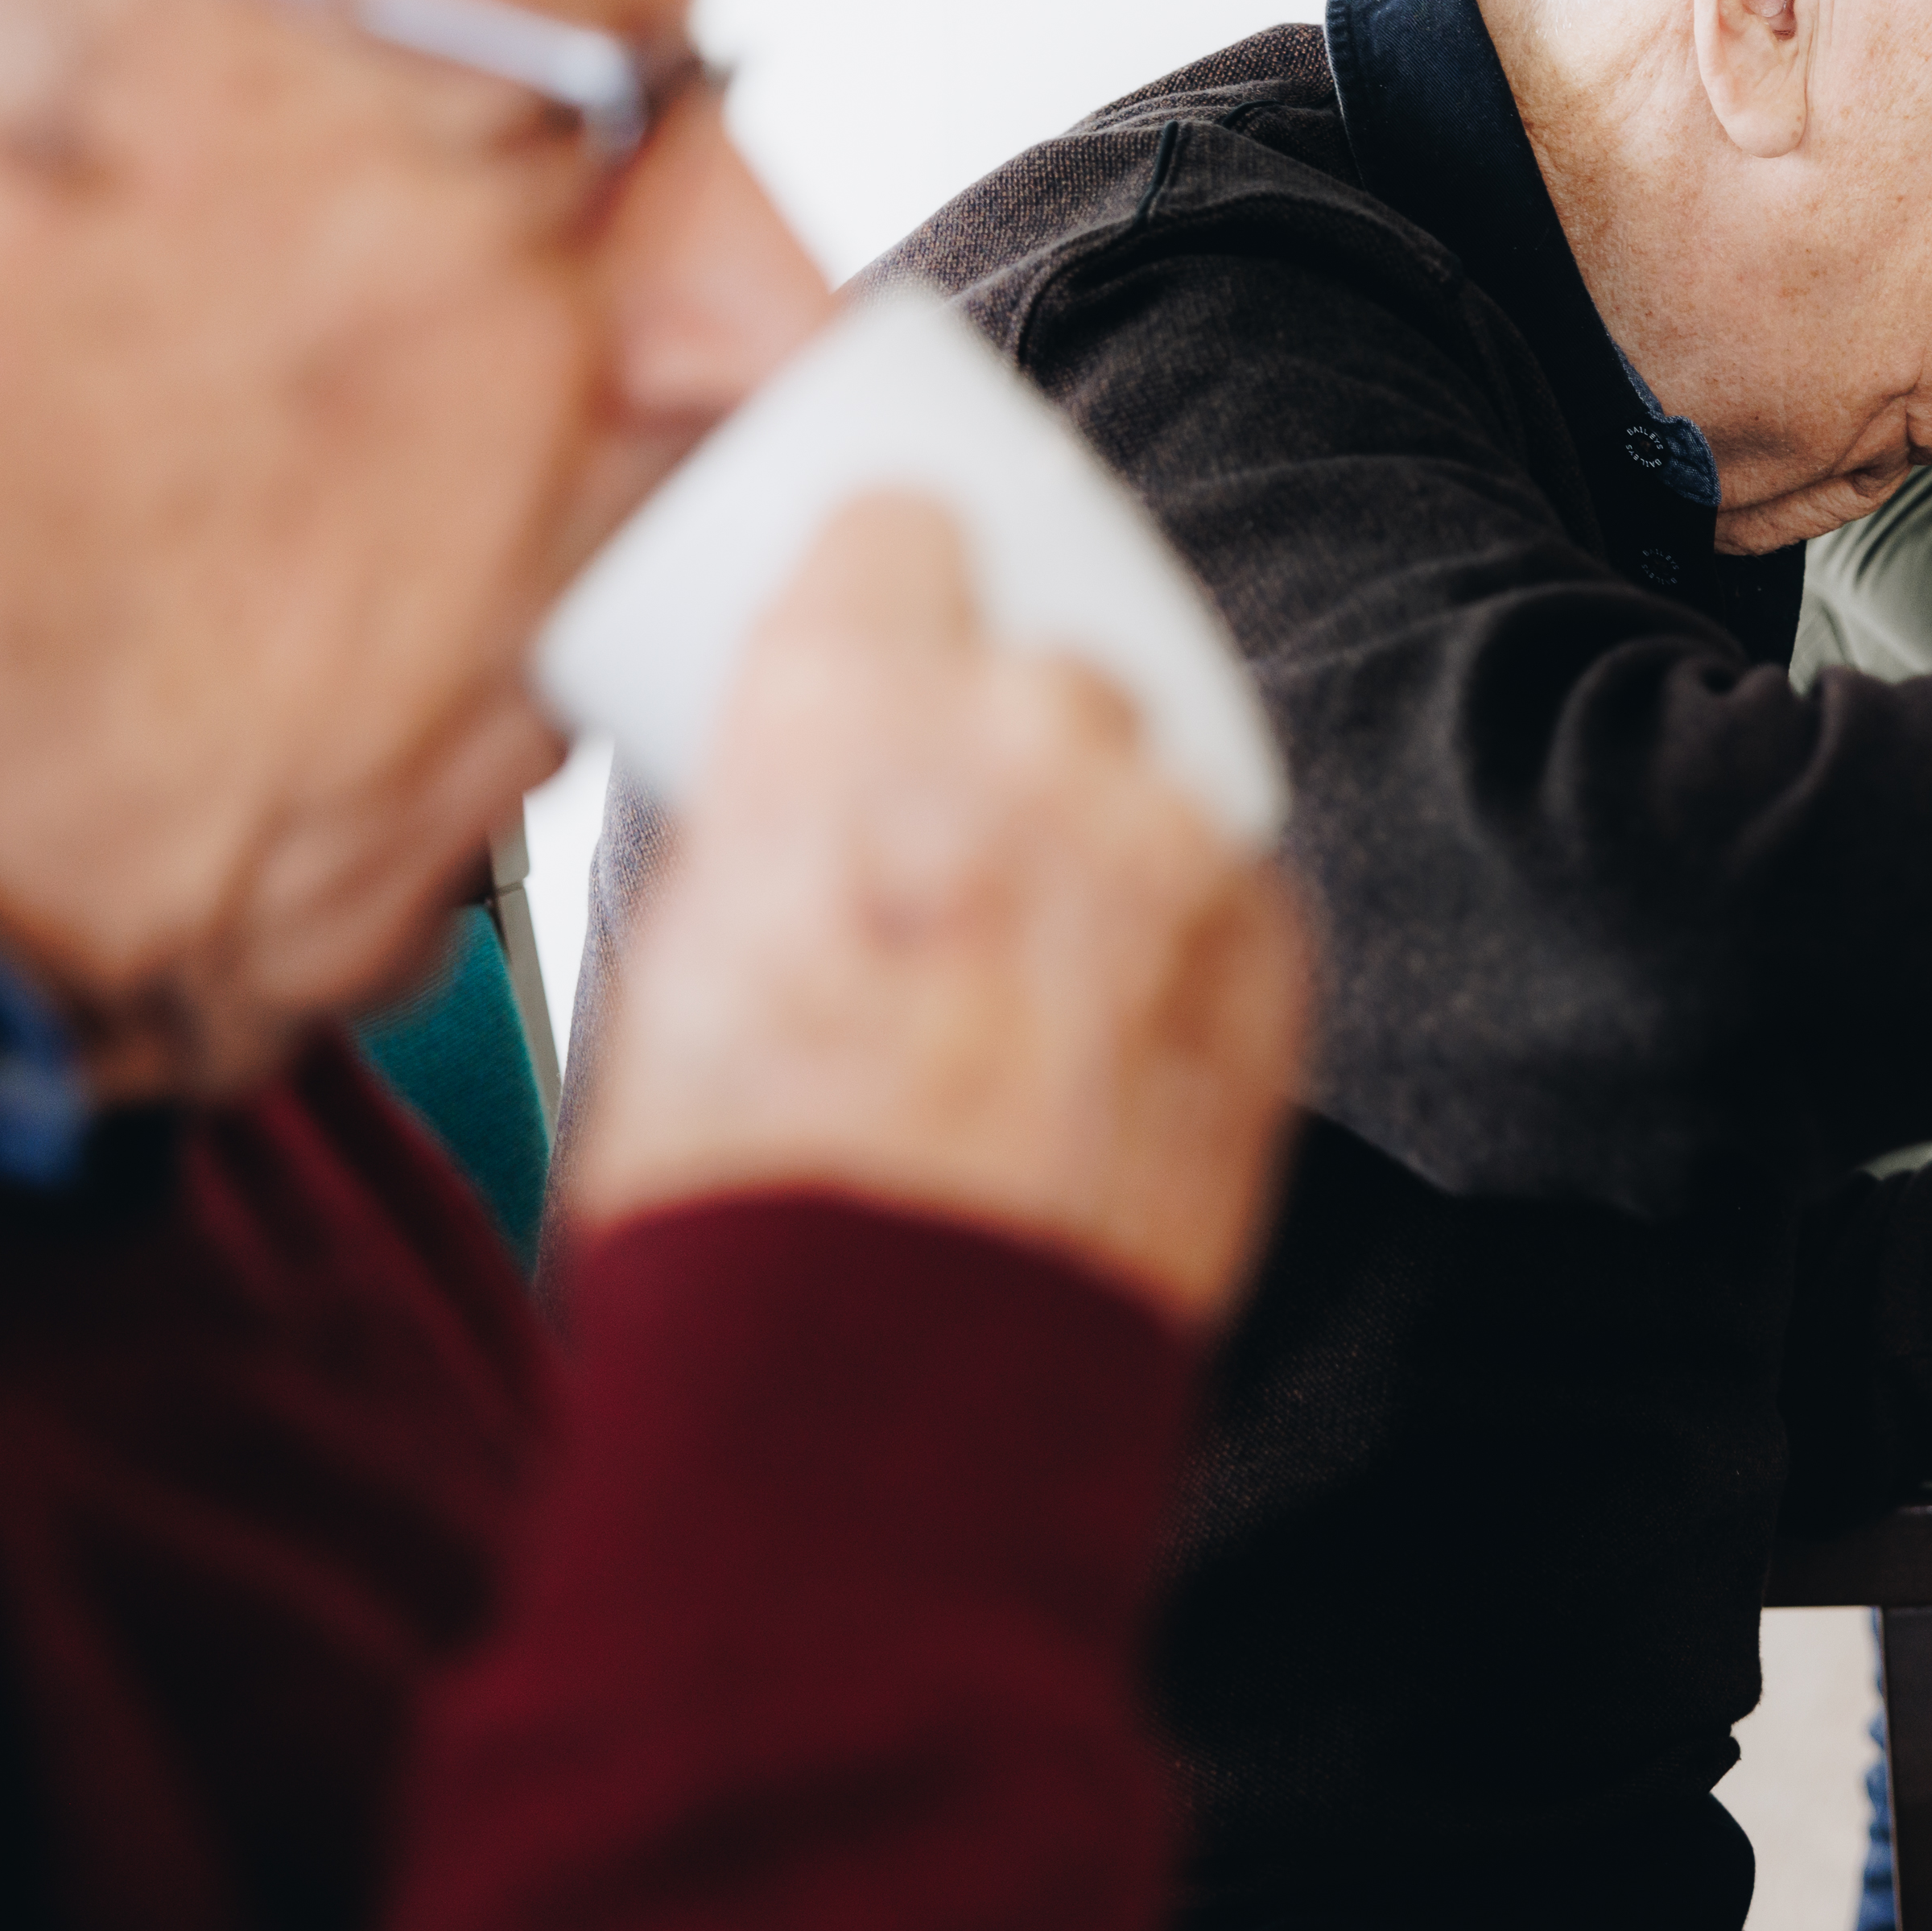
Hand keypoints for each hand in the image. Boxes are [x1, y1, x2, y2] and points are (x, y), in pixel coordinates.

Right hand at [566, 494, 1309, 1324]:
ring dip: (1099, 830)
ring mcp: (1175, 853)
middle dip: (997, 730)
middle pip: (1043, 655)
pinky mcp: (1271, 961)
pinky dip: (1178, 929)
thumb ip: (758, 816)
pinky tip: (1098, 1024)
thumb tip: (796, 768)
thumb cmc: (743, 1200)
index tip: (887, 615)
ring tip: (1017, 964)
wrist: (888, 1399)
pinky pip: (1233, 884)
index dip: (890, 581)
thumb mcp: (661, 958)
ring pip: (1153, 764)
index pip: (906, 531)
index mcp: (854, 716)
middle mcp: (1036, 748)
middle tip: (941, 850)